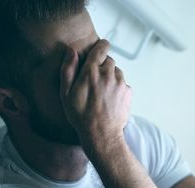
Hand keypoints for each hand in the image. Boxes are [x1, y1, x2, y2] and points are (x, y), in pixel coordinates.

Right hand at [60, 39, 131, 153]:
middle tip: (95, 80)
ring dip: (111, 77)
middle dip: (103, 66)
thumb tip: (71, 51)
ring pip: (117, 72)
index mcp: (91, 71)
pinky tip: (110, 100)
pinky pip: (123, 84)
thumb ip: (68, 69)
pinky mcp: (128, 92)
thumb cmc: (80, 116)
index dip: (100, 46)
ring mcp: (120, 83)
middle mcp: (108, 73)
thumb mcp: (66, 94)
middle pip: (109, 60)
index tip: (99, 49)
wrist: (101, 134)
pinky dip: (118, 88)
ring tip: (102, 92)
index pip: (101, 47)